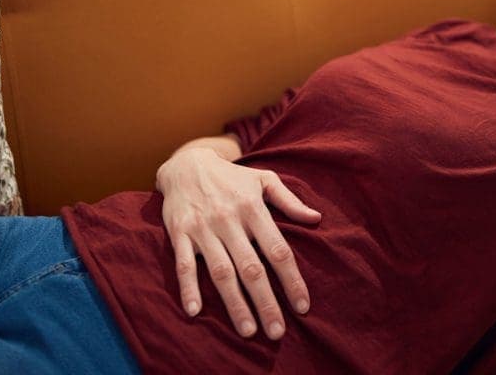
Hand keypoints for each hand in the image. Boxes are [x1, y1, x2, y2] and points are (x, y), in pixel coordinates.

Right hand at [155, 149, 320, 340]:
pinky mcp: (179, 233)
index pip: (278, 250)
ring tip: (248, 330)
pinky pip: (183, 264)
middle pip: (251, 267)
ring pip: (221, 271)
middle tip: (277, 332)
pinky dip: (188, 288)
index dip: (291, 280)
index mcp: (253, 208)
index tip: (302, 306)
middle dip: (266, 302)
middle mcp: (229, 220)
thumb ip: (289, 200)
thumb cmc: (231, 177)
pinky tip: (195, 312)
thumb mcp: (263, 179)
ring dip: (234, 303)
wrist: (185, 163)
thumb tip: (317, 218)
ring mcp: (203, 228)